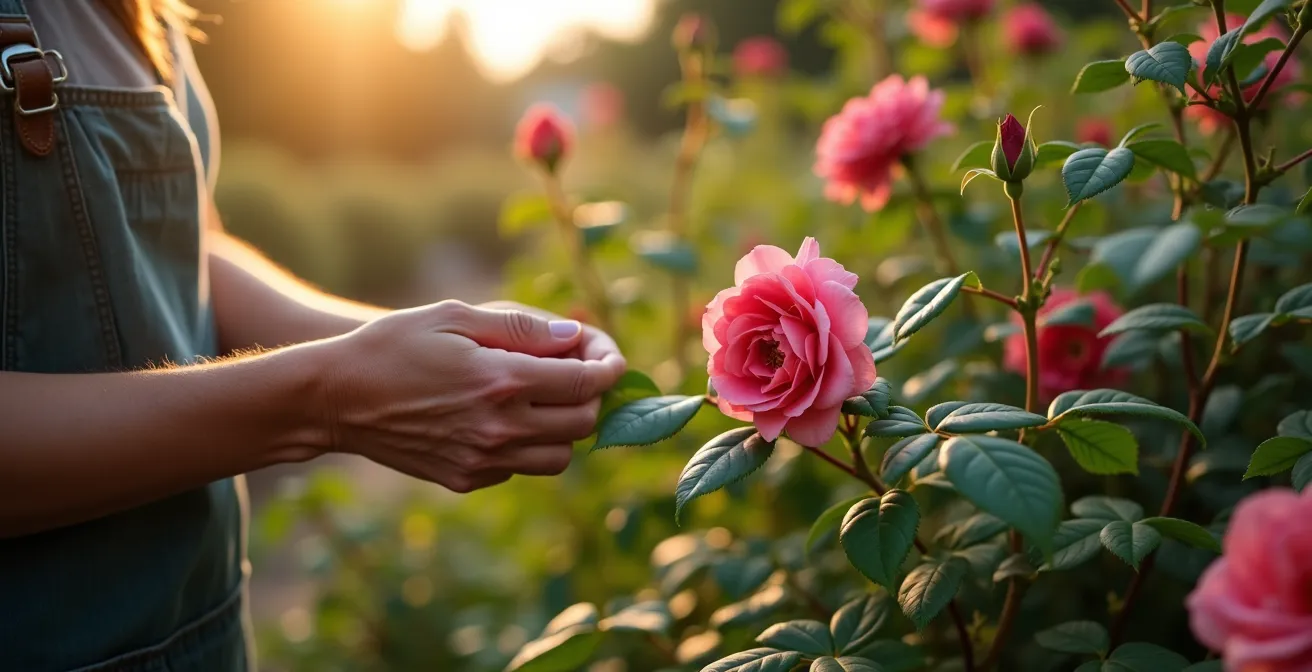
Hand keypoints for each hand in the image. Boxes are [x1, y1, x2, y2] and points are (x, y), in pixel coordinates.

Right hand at [308, 300, 624, 492]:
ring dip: (566, 428)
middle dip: (593, 396)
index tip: (609, 357)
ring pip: (560, 457)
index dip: (608, 367)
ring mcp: (483, 460)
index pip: (585, 383)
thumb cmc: (392, 344)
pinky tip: (504, 418)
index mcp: (501, 381)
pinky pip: (520, 469)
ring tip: (545, 398)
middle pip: (583, 424)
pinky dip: (528, 446)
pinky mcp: (466, 479)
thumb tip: (574, 338)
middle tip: (578, 373)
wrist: (333, 398)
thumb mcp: (455, 317)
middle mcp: (499, 427)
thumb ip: (522, 327)